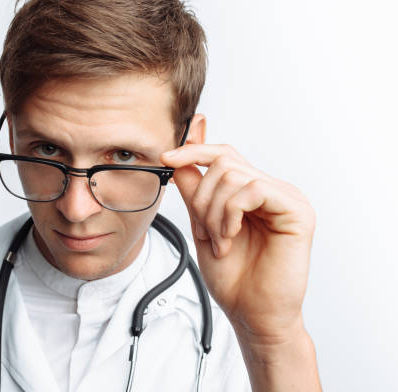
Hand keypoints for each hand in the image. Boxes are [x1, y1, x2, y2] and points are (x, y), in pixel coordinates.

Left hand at [160, 137, 315, 342]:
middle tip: (204, 232)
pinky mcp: (297, 211)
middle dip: (201, 198)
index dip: (194, 151)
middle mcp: (272, 191)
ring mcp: (287, 199)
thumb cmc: (233, 277)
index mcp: (252, 193)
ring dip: (214, 212)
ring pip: (233, 175)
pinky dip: (231, 213)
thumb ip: (196, 194)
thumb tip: (181, 162)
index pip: (224, 155)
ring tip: (219, 241)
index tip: (166, 158)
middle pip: (224, 163)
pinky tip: (231, 236)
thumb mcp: (203, 227)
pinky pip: (254, 189)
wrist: (252, 313)